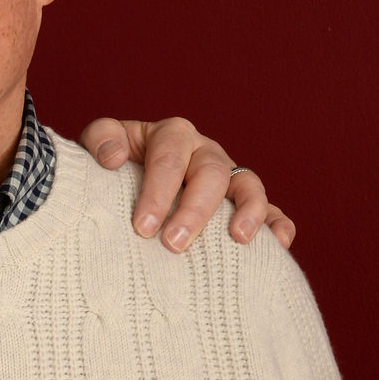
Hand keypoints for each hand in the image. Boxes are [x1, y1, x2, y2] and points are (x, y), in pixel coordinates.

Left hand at [79, 117, 296, 253]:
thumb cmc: (113, 171)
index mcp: (172, 136)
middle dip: (194, 209)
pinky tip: (279, 244)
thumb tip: (113, 157)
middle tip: (174, 244)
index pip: (169, 158)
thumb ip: (100, 139)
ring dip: (248, 210)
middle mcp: (205, 153)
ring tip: (238, 238)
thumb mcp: (99, 147)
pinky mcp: (244, 204)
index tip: (142, 227)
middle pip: (211, 173)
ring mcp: (229, 177)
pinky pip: (271, 210)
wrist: (125, 188)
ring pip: (249, 185)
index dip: (157, 191)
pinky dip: (278, 224)